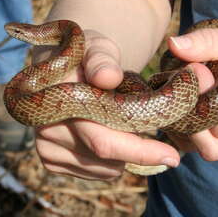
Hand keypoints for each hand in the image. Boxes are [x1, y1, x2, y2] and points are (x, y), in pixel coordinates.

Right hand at [33, 29, 201, 179]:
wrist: (62, 67)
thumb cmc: (86, 54)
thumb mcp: (97, 46)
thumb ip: (102, 59)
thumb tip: (107, 77)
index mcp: (55, 98)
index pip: (100, 139)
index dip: (138, 150)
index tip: (172, 156)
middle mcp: (45, 127)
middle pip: (104, 158)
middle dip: (139, 153)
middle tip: (169, 151)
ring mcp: (45, 146)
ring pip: (103, 168)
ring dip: (124, 154)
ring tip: (124, 124)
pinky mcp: (50, 161)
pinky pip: (95, 172)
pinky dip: (112, 160)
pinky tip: (111, 134)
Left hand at [167, 19, 217, 161]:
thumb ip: (212, 42)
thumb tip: (174, 44)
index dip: (201, 102)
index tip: (196, 70)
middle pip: (212, 148)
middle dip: (189, 119)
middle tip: (186, 83)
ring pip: (203, 148)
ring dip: (186, 123)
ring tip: (188, 89)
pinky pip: (203, 141)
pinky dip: (189, 124)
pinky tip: (189, 96)